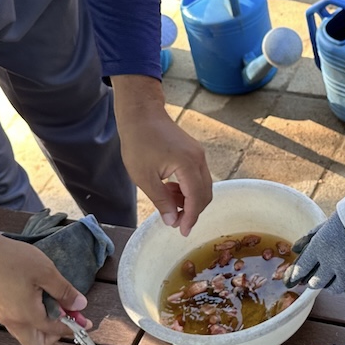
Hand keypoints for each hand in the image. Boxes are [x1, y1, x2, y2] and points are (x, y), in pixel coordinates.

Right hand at [0, 197, 83, 344]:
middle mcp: (12, 321)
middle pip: (36, 344)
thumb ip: (64, 291)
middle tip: (65, 316)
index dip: (74, 327)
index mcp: (27, 316)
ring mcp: (1, 315)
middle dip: (55, 335)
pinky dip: (30, 316)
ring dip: (42, 325)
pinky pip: (16, 321)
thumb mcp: (45, 271)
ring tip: (51, 301)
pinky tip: (34, 294)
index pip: (55, 331)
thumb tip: (80, 306)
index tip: (86, 321)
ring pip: (25, 333)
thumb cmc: (10, 259)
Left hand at [111, 75, 211, 234]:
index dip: (190, 218)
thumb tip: (171, 221)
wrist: (141, 113)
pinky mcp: (194, 152)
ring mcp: (199, 155)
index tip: (183, 232)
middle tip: (176, 222)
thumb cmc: (138, 142)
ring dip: (190, 200)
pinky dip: (188, 188)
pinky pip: (198, 176)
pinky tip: (171, 190)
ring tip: (169, 204)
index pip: (196, 199)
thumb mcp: (144, 177)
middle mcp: (199, 160)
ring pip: (203, 186)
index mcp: (188, 165)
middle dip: (192, 211)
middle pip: (205, 194)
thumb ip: (161, 200)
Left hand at [285, 213, 344, 294]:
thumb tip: (294, 249)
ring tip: (334, 277)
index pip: (301, 267)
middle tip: (315, 278)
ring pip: (333, 288)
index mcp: (319, 246)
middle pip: (315, 282)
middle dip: (313, 280)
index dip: (295, 275)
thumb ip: (309, 238)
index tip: (292, 279)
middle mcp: (331, 262)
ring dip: (331, 284)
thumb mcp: (326, 224)